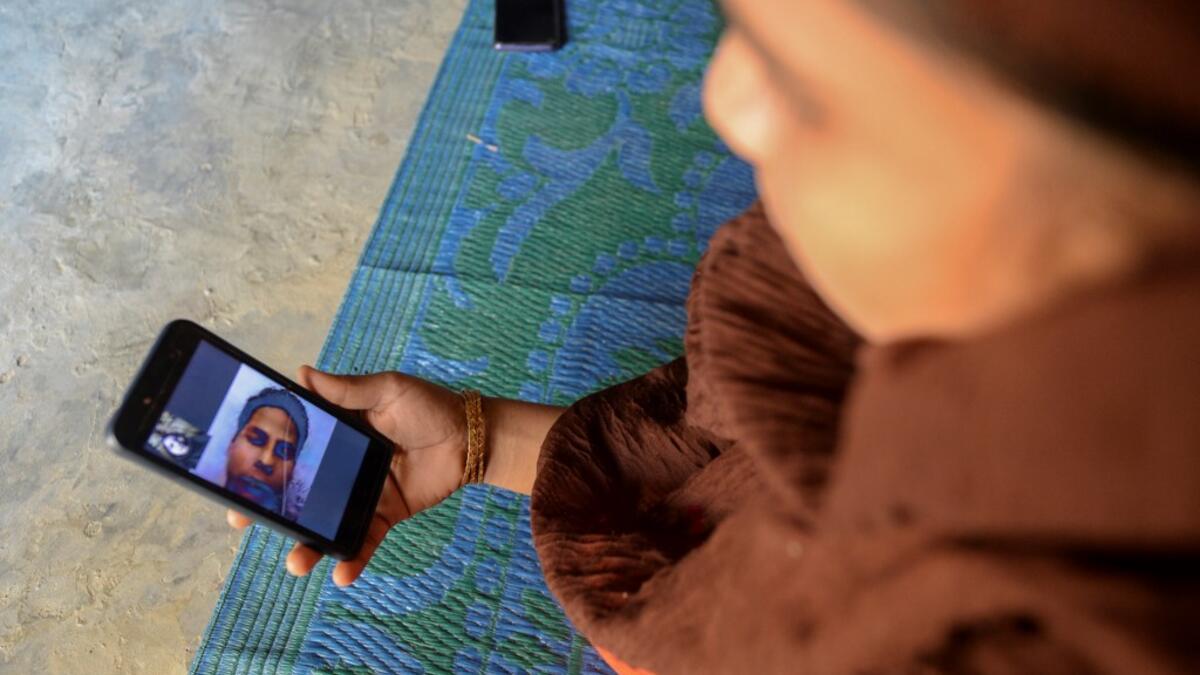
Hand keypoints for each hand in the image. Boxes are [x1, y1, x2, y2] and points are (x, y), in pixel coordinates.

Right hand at [226, 365, 467, 585]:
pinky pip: (363, 540)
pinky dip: (352, 559)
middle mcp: (342, 467)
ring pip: (326, 524)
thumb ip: (347, 390)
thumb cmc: (429, 406)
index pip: (291, 448)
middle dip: (270, 512)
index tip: (230, 474)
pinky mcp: (384, 515)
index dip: (262, 460)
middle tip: (243, 522)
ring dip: (308, 546)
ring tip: (297, 563)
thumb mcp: (387, 390)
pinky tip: (340, 574)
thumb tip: (301, 373)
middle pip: (298, 492)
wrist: (471, 436)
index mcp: (337, 434)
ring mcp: (361, 494)